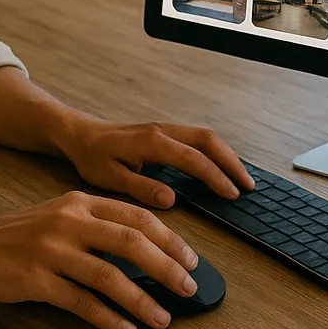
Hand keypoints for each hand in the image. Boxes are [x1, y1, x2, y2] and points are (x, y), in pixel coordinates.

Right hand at [0, 190, 200, 328]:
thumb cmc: (18, 235)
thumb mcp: (59, 214)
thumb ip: (97, 223)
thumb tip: (145, 247)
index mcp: (79, 202)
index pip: (136, 216)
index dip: (169, 238)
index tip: (191, 259)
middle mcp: (69, 222)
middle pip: (131, 242)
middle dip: (167, 267)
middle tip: (188, 288)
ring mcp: (52, 251)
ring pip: (110, 276)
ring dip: (142, 300)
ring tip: (163, 318)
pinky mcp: (36, 281)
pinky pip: (81, 302)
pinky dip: (108, 317)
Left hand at [57, 117, 254, 208]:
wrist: (80, 134)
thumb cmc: (92, 157)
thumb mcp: (109, 178)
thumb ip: (140, 188)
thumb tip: (171, 199)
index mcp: (152, 142)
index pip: (193, 159)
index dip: (216, 176)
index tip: (232, 194)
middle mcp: (163, 130)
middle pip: (208, 140)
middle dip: (232, 162)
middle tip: (248, 186)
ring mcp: (166, 128)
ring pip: (206, 136)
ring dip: (227, 154)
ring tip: (241, 178)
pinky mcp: (165, 132)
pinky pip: (198, 137)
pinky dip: (215, 151)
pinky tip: (221, 166)